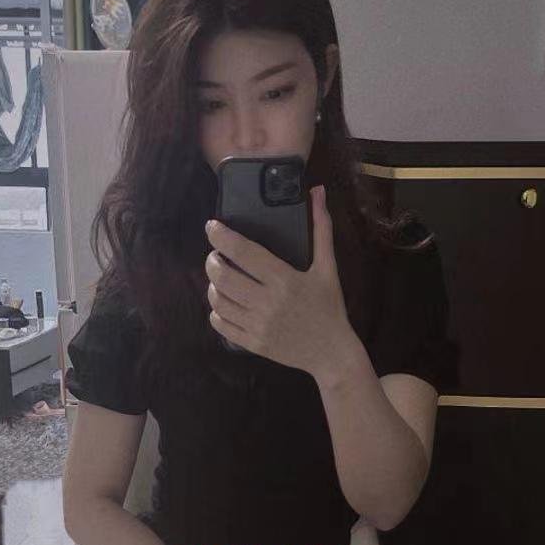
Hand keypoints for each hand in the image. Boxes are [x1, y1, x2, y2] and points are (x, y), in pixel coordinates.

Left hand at [204, 184, 356, 381]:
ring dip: (212, 285)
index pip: (244, 252)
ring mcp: (258, 325)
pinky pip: (221, 325)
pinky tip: (223, 303)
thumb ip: (321, 228)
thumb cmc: (329, 307)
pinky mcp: (253, 343)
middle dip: (212, 261)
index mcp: (284, 279)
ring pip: (218, 301)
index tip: (212, 226)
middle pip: (223, 276)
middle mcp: (268, 302)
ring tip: (219, 278)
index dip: (222, 237)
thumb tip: (318, 191)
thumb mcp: (328, 267)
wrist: (332, 352)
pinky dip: (216, 311)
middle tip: (215, 255)